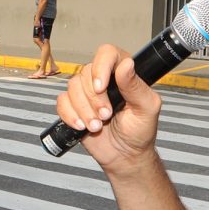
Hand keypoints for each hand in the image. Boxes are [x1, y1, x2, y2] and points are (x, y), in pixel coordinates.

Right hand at [52, 45, 159, 171]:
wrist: (125, 156)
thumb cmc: (140, 131)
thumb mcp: (146, 109)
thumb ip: (136, 86)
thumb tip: (126, 64)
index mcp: (123, 73)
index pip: (107, 53)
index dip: (101, 67)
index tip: (101, 87)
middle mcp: (103, 79)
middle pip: (86, 72)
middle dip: (94, 99)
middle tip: (107, 116)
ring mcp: (86, 93)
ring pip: (72, 87)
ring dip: (83, 109)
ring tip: (97, 126)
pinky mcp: (74, 107)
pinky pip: (62, 102)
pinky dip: (70, 115)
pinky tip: (82, 127)